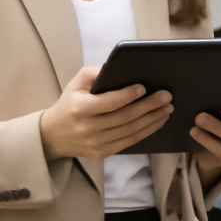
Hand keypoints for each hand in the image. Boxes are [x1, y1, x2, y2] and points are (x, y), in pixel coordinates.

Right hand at [39, 66, 172, 160]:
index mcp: (80, 108)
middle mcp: (88, 128)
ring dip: (152, 119)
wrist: (53, 135)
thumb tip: (121, 68)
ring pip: (130, 131)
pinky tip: (158, 121)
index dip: (127, 96)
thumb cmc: (69, 103)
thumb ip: (96, 73)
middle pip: (124, 117)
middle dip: (148, 106)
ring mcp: (96, 143)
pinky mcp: (103, 152)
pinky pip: (129, 142)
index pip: (109, 102)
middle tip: (166, 96)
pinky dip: (146, 131)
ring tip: (167, 108)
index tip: (144, 87)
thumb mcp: (77, 83)